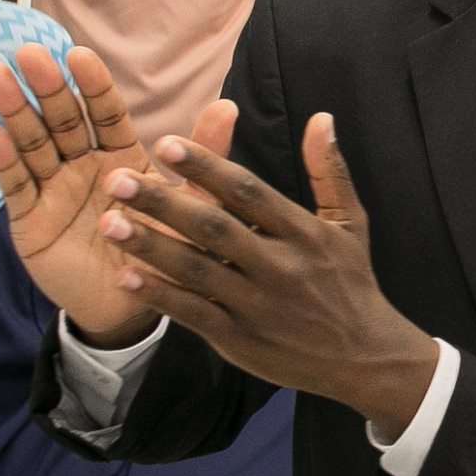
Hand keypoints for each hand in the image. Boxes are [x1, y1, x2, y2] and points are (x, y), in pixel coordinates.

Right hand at [0, 44, 237, 345]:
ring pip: (32, 143)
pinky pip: (15, 185)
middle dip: (46, 88)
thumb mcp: (190, 207)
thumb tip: (229, 106)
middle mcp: (83, 166)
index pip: (105, 114)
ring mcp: (53, 189)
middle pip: (62, 120)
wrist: (132, 308)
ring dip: (14, 110)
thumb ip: (203, 160)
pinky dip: (3, 159)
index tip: (79, 55)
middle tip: (28, 53)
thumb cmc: (164, 252)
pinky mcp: (29, 219)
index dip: (92, 86)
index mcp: (121, 157)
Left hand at [100, 114, 439, 431]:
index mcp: (302, 233)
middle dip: (163, 203)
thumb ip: (329, 170)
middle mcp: (278, 266)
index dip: (207, 167)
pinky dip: (160, 296)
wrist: (366, 357)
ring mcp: (257, 305)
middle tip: (117, 180)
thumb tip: (322, 118)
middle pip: (213, 228)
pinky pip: (193, 314)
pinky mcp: (240, 339)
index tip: (167, 143)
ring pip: (196, 271)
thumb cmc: (352, 283)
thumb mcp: (350, 223)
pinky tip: (126, 277)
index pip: (248, 192)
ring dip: (150, 246)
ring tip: (109, 223)